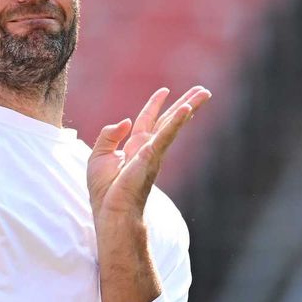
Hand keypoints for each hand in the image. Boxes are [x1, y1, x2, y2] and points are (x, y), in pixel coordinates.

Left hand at [87, 86, 210, 222]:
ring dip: (188, 107)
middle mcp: (148, 148)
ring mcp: (154, 152)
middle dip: (185, 104)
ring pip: (173, 124)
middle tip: (203, 91)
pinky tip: (186, 110)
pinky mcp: (152, 156)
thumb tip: (126, 121)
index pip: (147, 120)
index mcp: (135, 147)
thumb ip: (108, 135)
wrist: (112, 211)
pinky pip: (166, 135)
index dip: (155, 105)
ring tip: (204, 94)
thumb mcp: (98, 156)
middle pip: (169, 120)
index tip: (165, 91)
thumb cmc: (104, 190)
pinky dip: (176, 122)